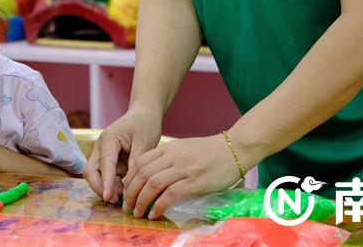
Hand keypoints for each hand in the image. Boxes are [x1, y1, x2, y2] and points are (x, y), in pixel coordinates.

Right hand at [85, 109, 162, 203]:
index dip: (105, 182)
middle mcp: (101, 148)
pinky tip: (126, 192)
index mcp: (109, 139)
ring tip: (124, 197)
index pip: (104, 163)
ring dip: (106, 188)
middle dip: (99, 187)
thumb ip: (136, 162)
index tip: (108, 196)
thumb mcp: (144, 142)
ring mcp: (103, 155)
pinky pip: (106, 177)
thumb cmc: (145, 125)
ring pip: (96, 176)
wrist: (145, 115)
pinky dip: (113, 186)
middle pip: (91, 171)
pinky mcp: (109, 162)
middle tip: (115, 200)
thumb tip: (131, 183)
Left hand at [121, 134, 240, 219]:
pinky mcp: (194, 182)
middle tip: (127, 206)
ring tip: (137, 212)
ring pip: (152, 184)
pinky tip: (154, 214)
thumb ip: (169, 159)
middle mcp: (172, 156)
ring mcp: (183, 169)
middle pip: (142, 174)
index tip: (126, 191)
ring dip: (141, 201)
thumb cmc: (211, 151)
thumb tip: (153, 176)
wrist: (235, 148)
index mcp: (168, 148)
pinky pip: (170, 195)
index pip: (140, 162)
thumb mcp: (184, 149)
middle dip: (131, 192)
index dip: (129, 178)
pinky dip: (159, 205)